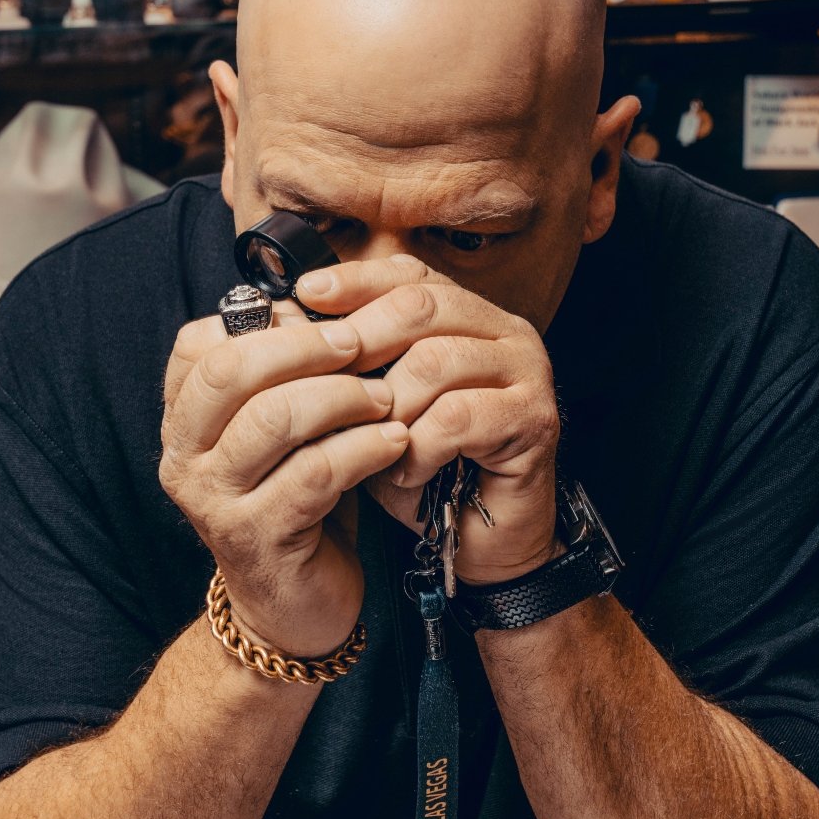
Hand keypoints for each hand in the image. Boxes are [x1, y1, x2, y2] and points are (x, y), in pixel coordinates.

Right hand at [160, 301, 408, 657]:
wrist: (294, 603)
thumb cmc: (298, 496)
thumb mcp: (286, 427)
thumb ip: (288, 370)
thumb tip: (325, 298)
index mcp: (183, 417)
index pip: (202, 342)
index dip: (271, 319)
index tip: (330, 319)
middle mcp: (182, 456)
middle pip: (231, 370)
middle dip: (307, 347)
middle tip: (362, 345)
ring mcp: (213, 500)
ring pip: (273, 419)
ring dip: (342, 397)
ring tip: (387, 396)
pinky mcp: (258, 538)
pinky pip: (314, 474)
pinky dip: (364, 448)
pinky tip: (395, 441)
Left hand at [297, 255, 563, 584]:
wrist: (479, 544)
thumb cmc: (425, 472)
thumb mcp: (372, 410)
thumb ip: (343, 363)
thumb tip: (283, 319)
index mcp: (469, 317)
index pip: (410, 274)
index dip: (357, 279)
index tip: (306, 292)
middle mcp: (505, 332)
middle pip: (421, 305)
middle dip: (360, 341)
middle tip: (325, 382)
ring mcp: (527, 372)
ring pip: (434, 360)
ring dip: (390, 409)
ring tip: (375, 446)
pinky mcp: (535, 419)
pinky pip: (458, 416)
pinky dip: (420, 447)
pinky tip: (407, 473)